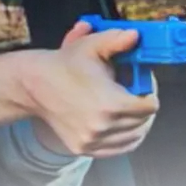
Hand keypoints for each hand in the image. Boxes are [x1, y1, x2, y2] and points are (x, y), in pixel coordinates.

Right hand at [25, 20, 158, 158]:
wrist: (34, 85)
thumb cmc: (64, 65)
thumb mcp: (92, 46)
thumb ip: (118, 40)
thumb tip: (136, 36)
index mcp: (111, 103)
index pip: (150, 107)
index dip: (150, 93)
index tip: (144, 85)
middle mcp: (103, 126)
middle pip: (143, 122)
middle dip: (144, 107)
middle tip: (138, 94)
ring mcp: (93, 140)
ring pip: (132, 138)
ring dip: (136, 124)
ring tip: (130, 108)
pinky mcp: (84, 148)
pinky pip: (116, 149)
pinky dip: (124, 139)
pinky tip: (123, 125)